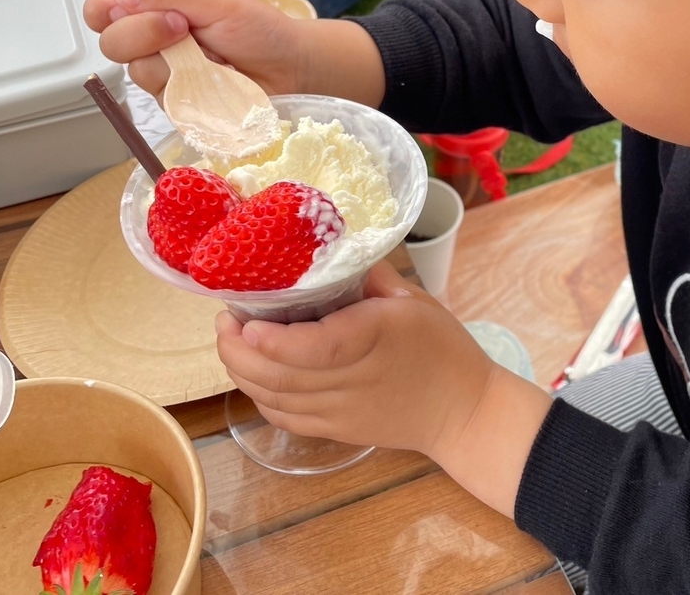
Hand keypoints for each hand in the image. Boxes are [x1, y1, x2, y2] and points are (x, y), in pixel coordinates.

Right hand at [83, 0, 307, 97]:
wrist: (294, 68)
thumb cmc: (260, 30)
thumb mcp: (217, 0)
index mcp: (156, 12)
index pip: (106, 11)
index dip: (101, 10)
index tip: (114, 8)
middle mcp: (154, 46)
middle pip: (113, 44)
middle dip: (142, 33)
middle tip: (183, 28)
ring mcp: (167, 80)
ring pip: (140, 74)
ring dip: (174, 63)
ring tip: (212, 58)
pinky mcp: (182, 110)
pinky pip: (167, 102)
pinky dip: (191, 90)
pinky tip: (216, 83)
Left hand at [215, 262, 497, 456]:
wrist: (464, 412)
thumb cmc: (443, 348)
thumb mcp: (414, 299)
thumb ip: (368, 275)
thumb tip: (325, 256)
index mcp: (377, 338)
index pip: (318, 347)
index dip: (274, 341)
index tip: (247, 320)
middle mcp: (355, 379)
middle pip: (281, 376)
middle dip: (239, 350)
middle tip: (225, 320)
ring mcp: (342, 413)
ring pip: (274, 399)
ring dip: (241, 371)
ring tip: (232, 341)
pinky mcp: (337, 432)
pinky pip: (284, 417)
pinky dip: (259, 395)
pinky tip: (253, 372)